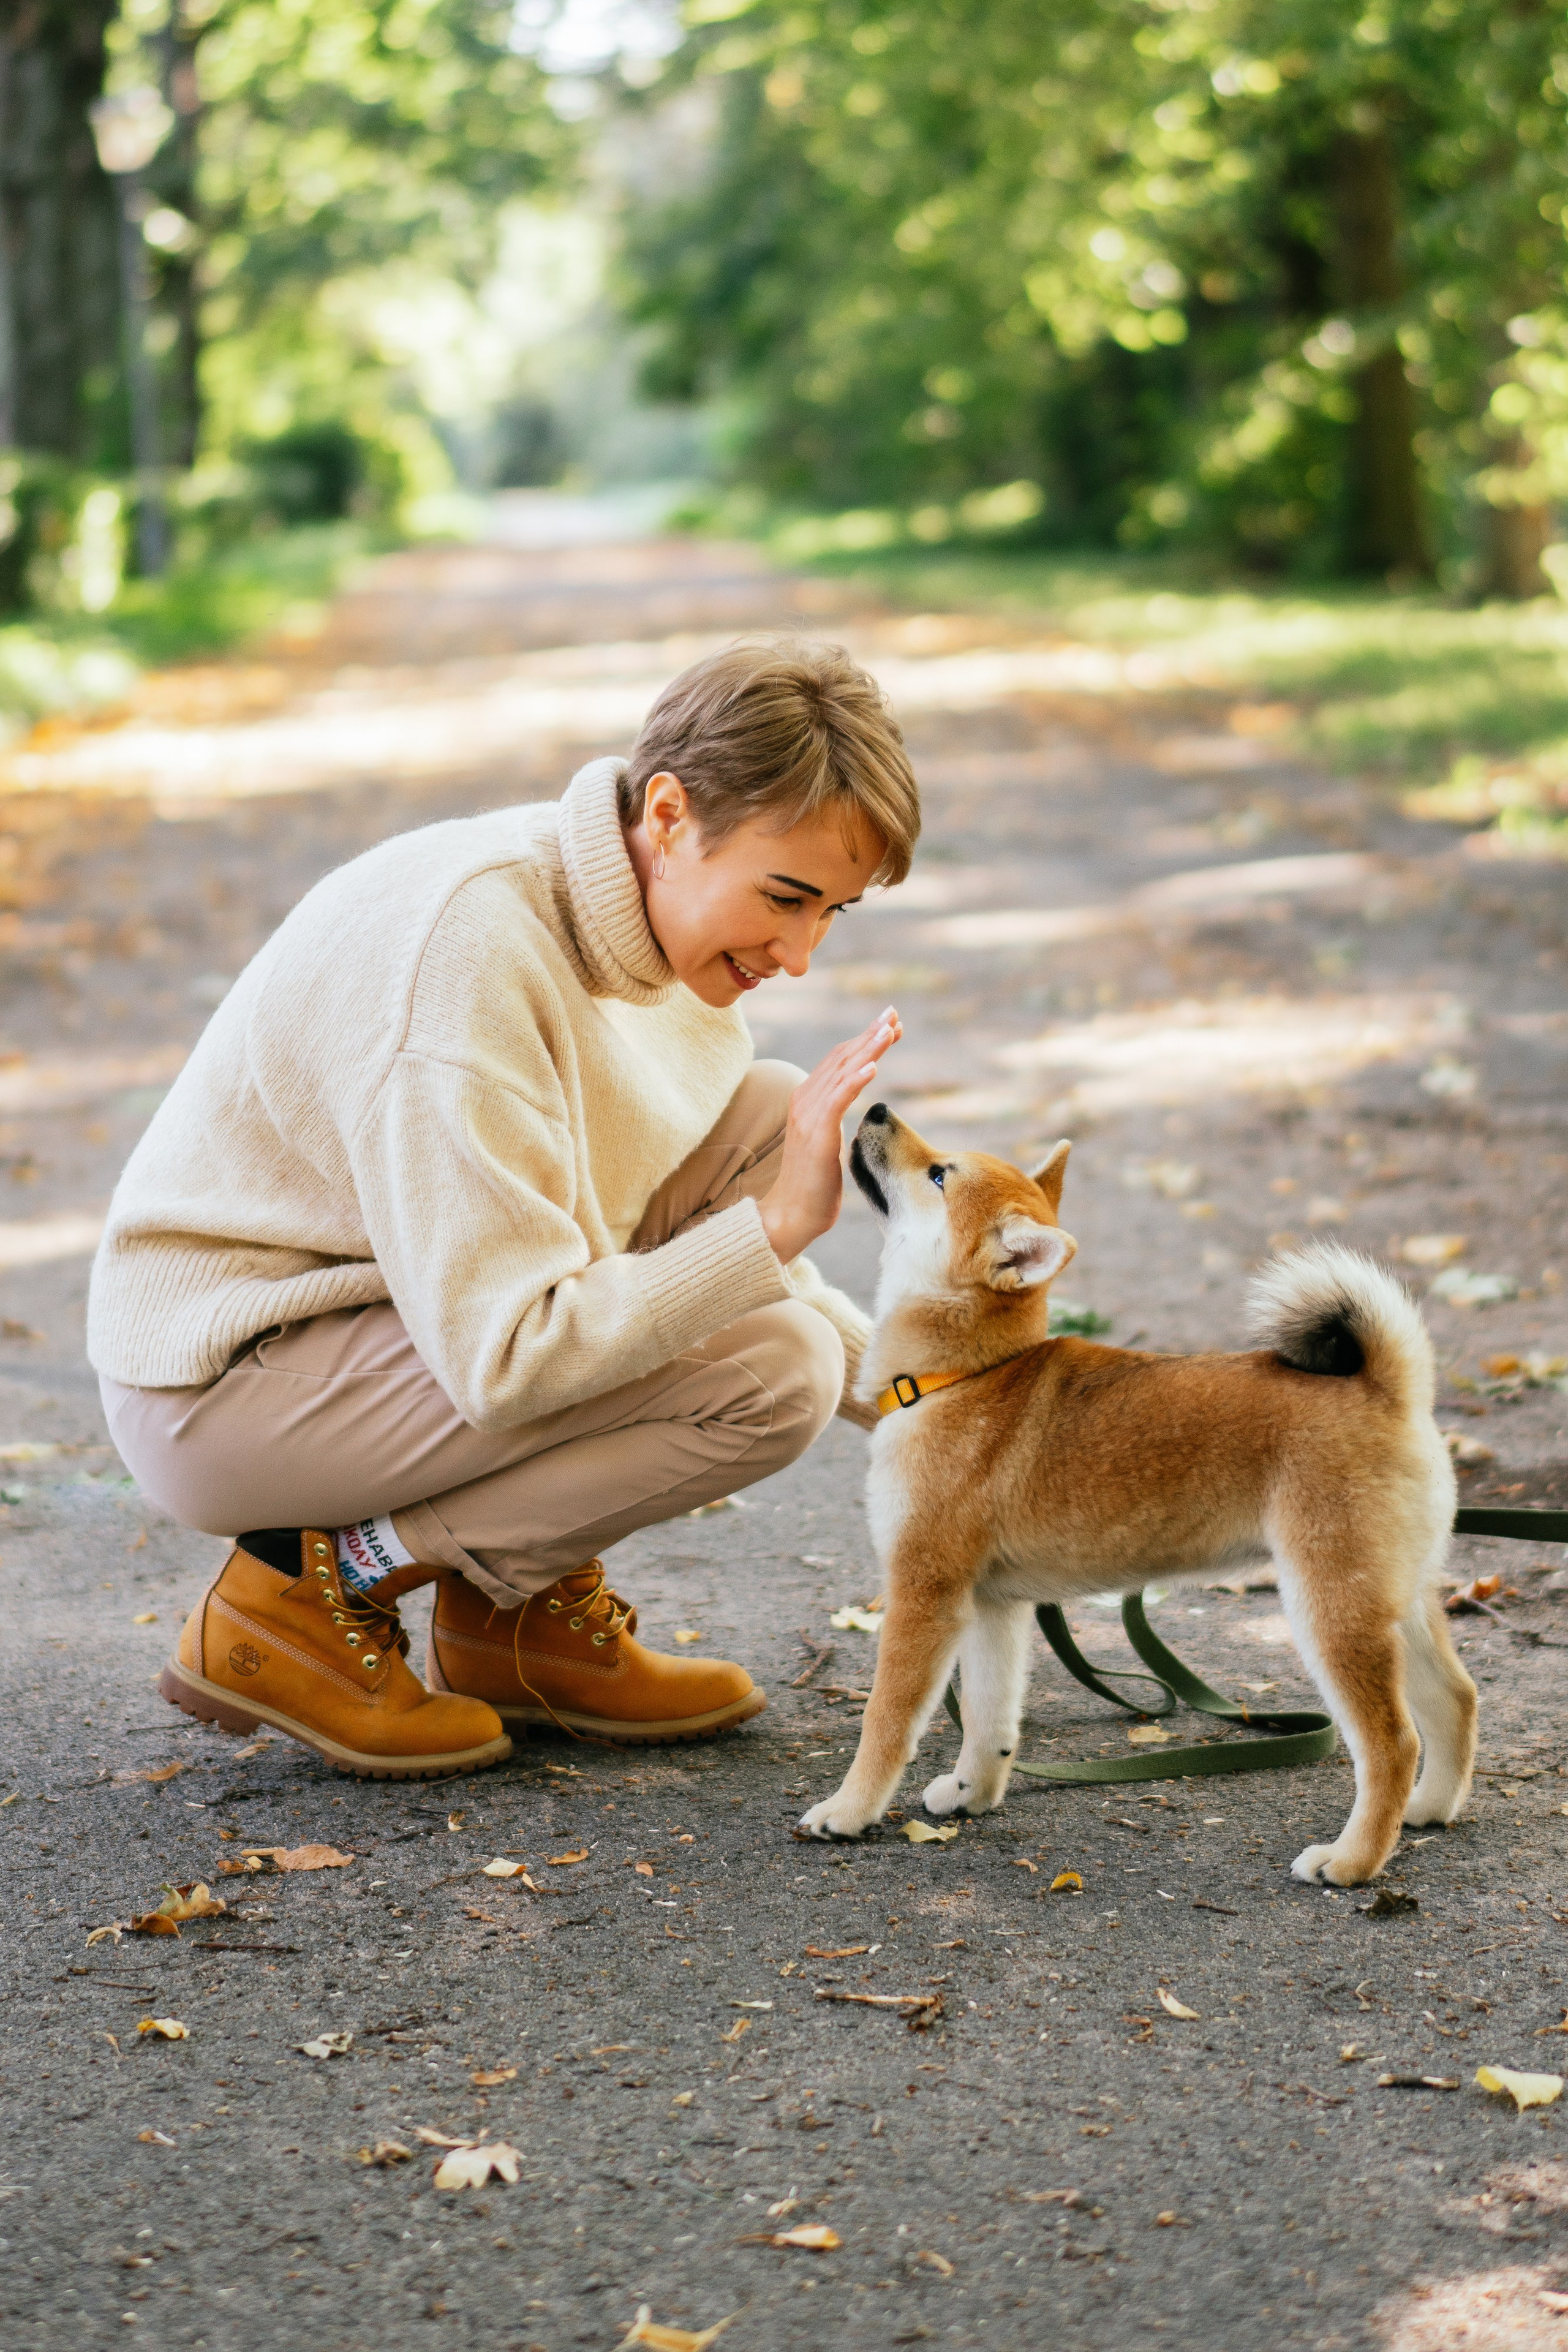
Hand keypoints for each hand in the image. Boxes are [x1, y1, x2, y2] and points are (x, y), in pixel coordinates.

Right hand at [758, 1006, 901, 1265]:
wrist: (794, 1213)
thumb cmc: (816, 1182)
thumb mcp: (828, 1138)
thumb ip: (835, 1113)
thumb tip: (854, 1097)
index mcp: (808, 1099)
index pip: (839, 1060)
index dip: (865, 1040)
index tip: (891, 1026)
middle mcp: (805, 1100)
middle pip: (842, 1058)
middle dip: (870, 1034)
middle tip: (894, 1014)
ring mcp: (808, 1115)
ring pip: (843, 1072)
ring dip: (869, 1049)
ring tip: (891, 1030)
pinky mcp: (817, 1133)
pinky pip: (838, 1099)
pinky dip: (856, 1080)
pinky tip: (874, 1067)